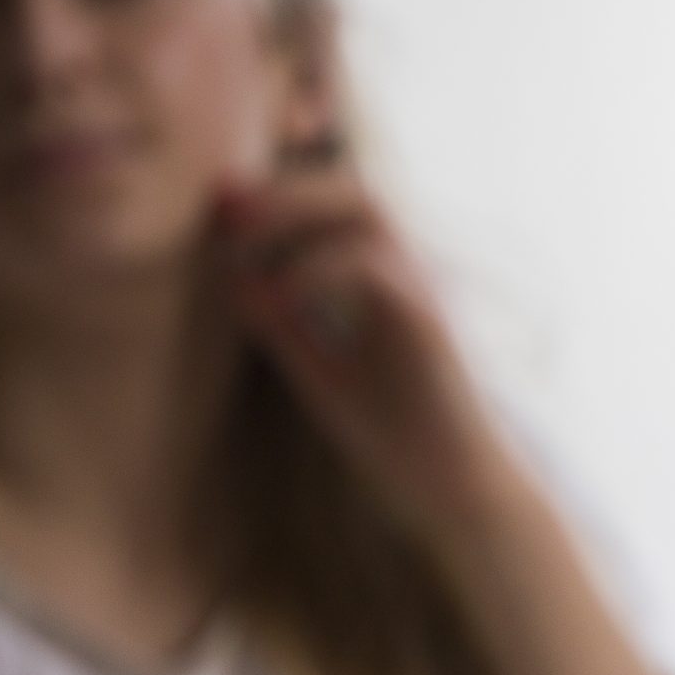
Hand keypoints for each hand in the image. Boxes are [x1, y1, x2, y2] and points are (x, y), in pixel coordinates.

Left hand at [212, 167, 520, 547]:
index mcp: (386, 282)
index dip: (279, 196)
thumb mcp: (322, 372)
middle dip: (286, 190)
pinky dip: (318, 271)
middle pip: (357, 193)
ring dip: (299, 214)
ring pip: (370, 214)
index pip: (339, 209)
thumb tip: (234, 281)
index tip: (219, 205)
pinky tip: (277, 296)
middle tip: (224, 207)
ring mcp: (424, 293)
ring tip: (241, 238)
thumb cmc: (397, 434)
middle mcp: (411, 275)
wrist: (455, 484)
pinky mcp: (428, 323)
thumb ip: (284, 327)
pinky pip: (375, 269)